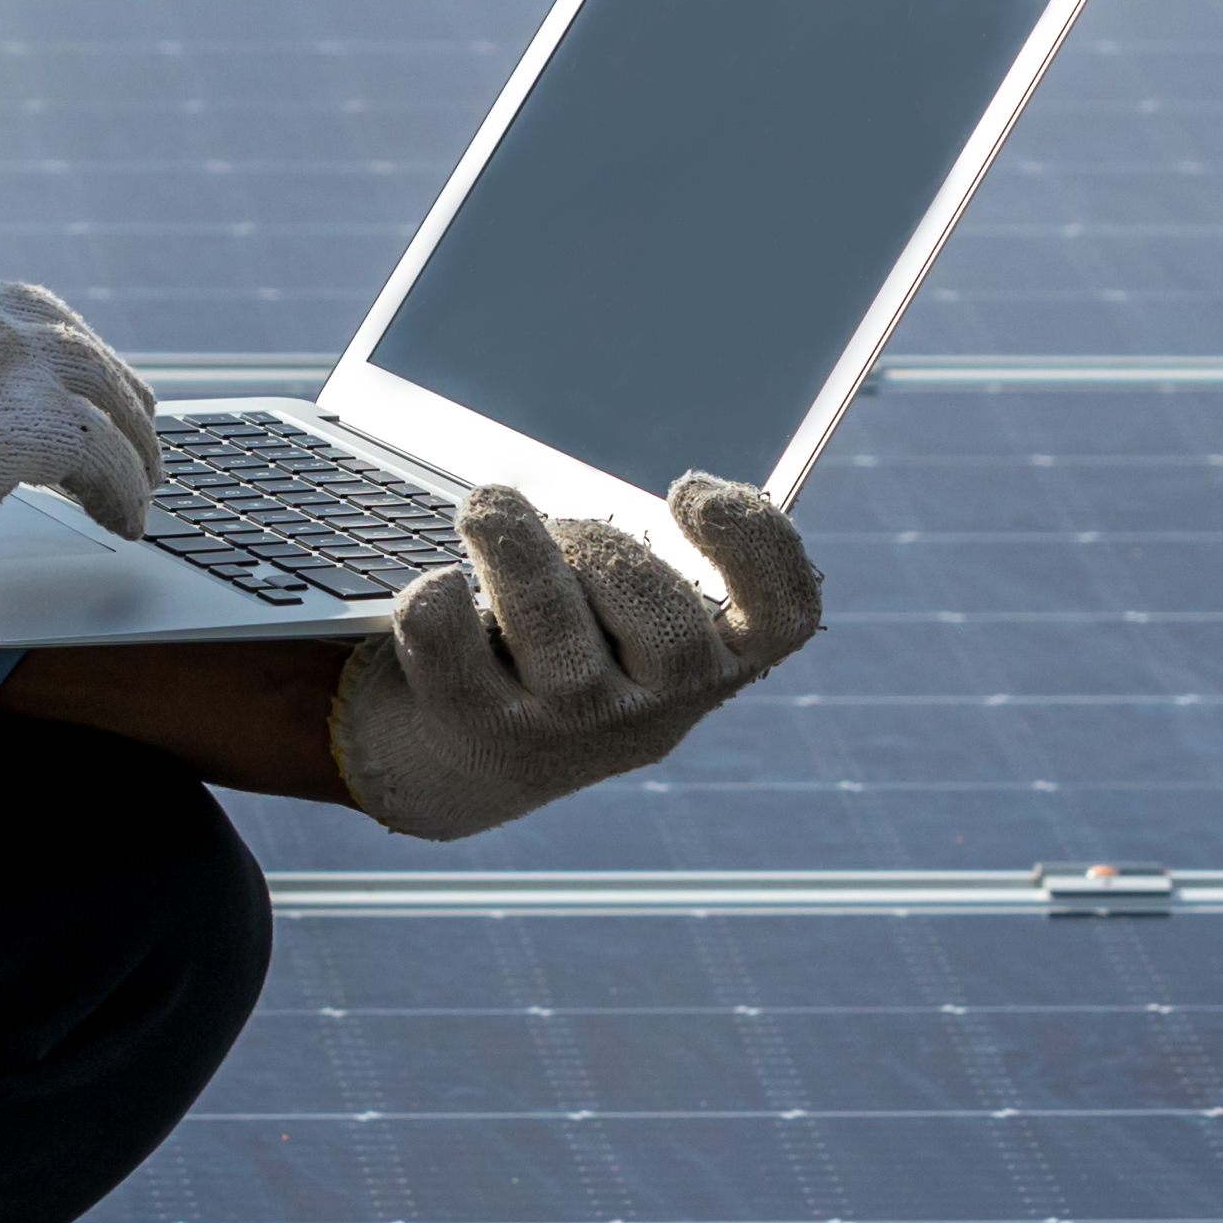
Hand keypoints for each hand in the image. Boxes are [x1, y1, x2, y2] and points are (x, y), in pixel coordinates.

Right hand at [0, 264, 159, 599]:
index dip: (21, 351)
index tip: (39, 383)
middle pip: (58, 330)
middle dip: (95, 374)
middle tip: (124, 417)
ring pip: (101, 383)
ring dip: (131, 433)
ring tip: (146, 477)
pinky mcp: (19, 421)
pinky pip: (104, 454)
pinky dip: (126, 489)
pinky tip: (129, 521)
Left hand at [330, 477, 821, 841]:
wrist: (453, 759)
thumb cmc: (554, 645)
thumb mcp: (620, 612)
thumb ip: (643, 556)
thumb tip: (610, 463)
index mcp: (711, 666)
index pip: (784, 618)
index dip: (759, 546)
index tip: (688, 489)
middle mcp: (653, 713)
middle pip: (667, 622)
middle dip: (604, 548)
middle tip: (556, 523)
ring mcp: (566, 730)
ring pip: (559, 636)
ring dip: (517, 550)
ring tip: (487, 509)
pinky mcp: (479, 731)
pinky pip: (454, 648)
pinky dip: (438, 601)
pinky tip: (438, 582)